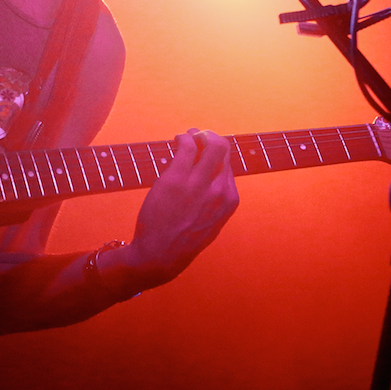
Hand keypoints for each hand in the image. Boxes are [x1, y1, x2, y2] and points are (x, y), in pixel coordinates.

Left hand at [109, 129, 239, 290]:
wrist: (160, 255)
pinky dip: (183, 138)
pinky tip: (178, 140)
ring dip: (197, 134)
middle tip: (198, 136)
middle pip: (223, 148)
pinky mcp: (176, 178)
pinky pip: (186, 147)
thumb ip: (218, 202)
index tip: (206, 150)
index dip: (218, 154)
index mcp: (229, 200)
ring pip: (208, 142)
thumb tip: (218, 181)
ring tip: (187, 136)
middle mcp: (218, 190)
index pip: (229, 165)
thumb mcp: (212, 224)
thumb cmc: (184, 241)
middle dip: (211, 137)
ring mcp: (198, 183)